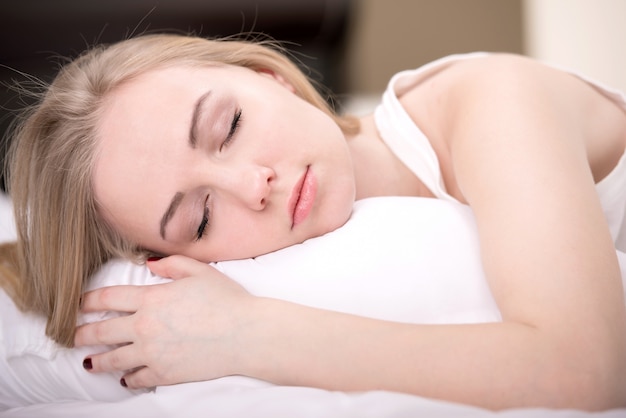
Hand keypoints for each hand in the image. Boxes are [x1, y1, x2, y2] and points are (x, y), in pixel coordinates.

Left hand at [75, 255, 257, 388]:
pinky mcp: (164, 373)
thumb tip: (149, 264)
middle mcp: (144, 327)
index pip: (108, 298)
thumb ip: (171, 264)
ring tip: (90, 362)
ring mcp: (152, 353)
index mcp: (151, 299)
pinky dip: (127, 379)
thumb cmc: (227, 300)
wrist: (245, 334)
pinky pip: (136, 378)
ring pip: (113, 359)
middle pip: (101, 331)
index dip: (88, 300)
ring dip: (98, 360)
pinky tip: (125, 378)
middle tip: (72, 335)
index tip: (77, 304)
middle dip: (82, 333)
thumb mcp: (200, 271)